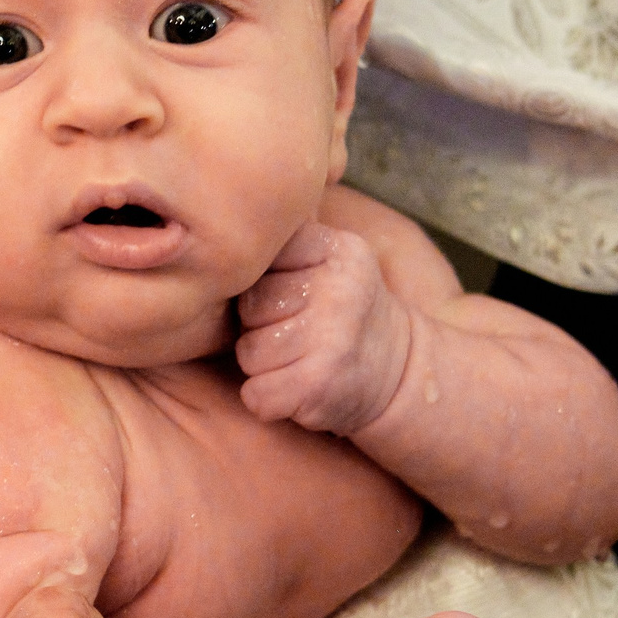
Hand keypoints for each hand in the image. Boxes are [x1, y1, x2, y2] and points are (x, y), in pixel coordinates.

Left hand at [237, 221, 414, 434]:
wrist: (400, 373)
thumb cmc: (344, 314)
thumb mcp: (330, 259)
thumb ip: (285, 243)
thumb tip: (217, 218)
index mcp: (337, 249)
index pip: (262, 258)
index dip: (264, 284)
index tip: (291, 295)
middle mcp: (339, 289)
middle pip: (249, 307)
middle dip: (261, 327)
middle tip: (297, 335)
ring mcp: (331, 338)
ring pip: (248, 352)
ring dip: (264, 366)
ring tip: (299, 361)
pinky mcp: (318, 385)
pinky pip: (255, 394)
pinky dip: (268, 400)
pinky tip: (298, 389)